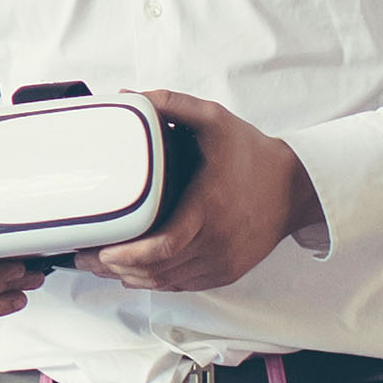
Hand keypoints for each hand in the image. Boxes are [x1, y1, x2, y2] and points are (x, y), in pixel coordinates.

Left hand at [69, 90, 319, 292]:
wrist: (296, 187)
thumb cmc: (252, 154)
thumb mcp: (214, 120)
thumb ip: (171, 104)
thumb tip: (128, 96)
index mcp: (208, 209)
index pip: (160, 248)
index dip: (126, 256)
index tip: (100, 249)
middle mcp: (216, 243)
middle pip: (155, 271)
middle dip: (114, 268)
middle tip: (86, 257)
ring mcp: (222, 262)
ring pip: (165, 283)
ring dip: (131, 278)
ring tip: (103, 265)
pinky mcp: (226, 272)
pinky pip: (182, 285)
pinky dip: (155, 281)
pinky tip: (135, 272)